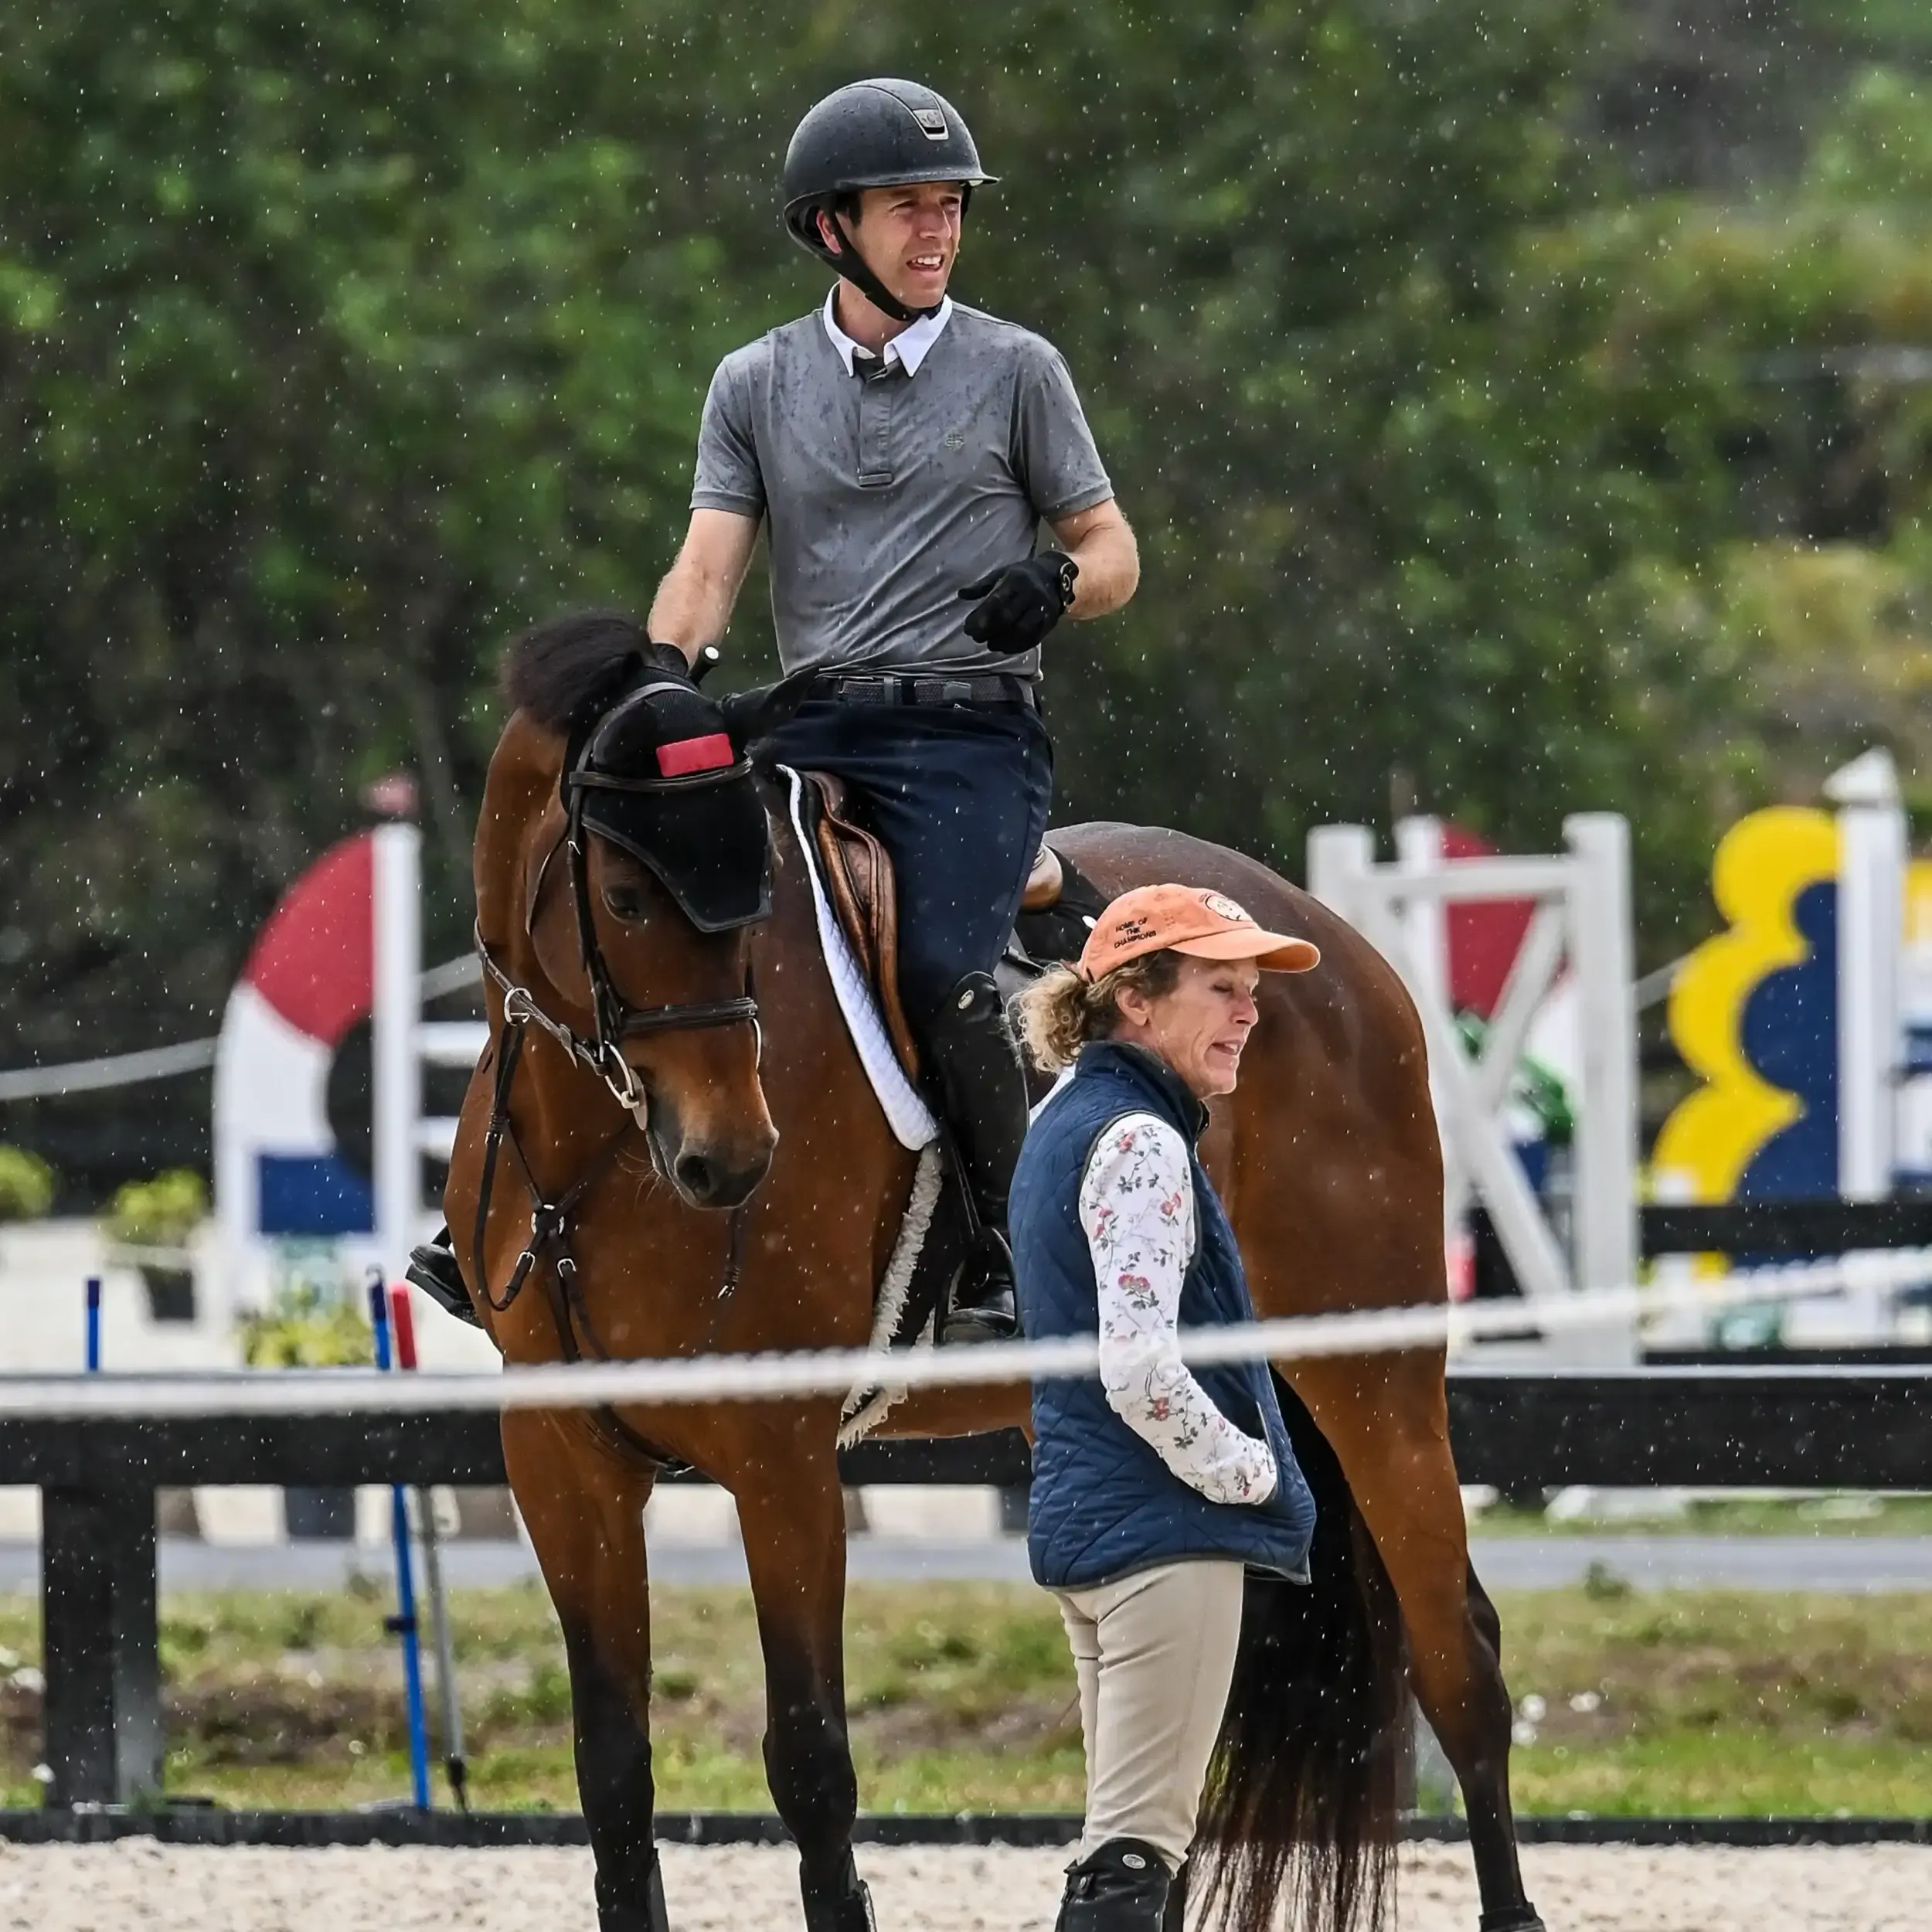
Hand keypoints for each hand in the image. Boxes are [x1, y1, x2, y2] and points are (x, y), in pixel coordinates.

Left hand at [957, 551, 1078, 654]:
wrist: (1055, 578)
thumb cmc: (1022, 576)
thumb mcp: (1001, 573)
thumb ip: (981, 586)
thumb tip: (961, 594)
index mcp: (1015, 581)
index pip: (997, 602)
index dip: (981, 618)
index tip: (968, 628)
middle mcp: (1030, 596)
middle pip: (1008, 618)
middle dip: (989, 631)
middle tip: (976, 638)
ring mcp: (1041, 610)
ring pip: (1022, 631)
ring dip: (1003, 642)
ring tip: (990, 644)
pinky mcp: (1049, 623)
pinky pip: (1033, 639)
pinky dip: (1017, 647)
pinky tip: (1004, 648)